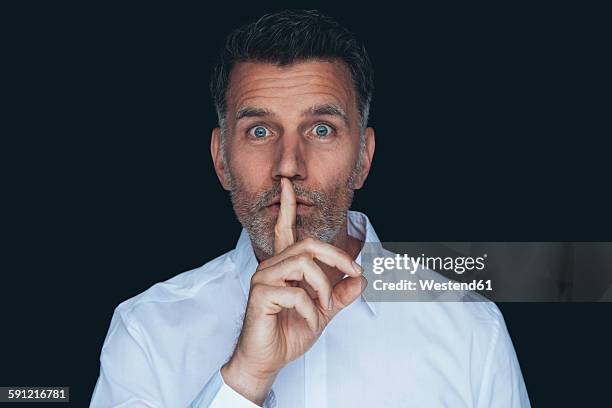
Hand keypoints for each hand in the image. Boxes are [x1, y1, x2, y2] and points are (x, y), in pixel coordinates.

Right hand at [221, 177, 365, 404]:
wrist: (267, 360)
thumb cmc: (288, 332)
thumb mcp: (322, 312)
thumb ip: (341, 294)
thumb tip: (362, 279)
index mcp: (283, 265)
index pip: (284, 229)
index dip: (286, 206)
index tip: (288, 184)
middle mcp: (271, 266)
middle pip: (307, 244)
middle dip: (337, 256)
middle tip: (355, 271)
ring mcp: (263, 279)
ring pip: (303, 264)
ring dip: (324, 288)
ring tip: (325, 308)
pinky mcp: (260, 295)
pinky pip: (295, 293)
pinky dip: (310, 309)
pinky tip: (308, 320)